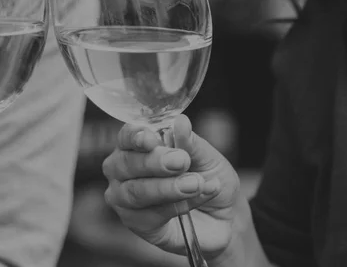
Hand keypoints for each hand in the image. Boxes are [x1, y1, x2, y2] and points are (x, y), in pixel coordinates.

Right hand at [102, 115, 240, 259]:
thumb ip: (191, 143)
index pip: (127, 136)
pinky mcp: (135, 223)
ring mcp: (124, 197)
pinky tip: (191, 203)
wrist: (224, 217)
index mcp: (136, 145)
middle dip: (155, 162)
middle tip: (182, 161)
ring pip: (135, 191)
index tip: (152, 139)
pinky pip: (149, 214)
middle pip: (126, 163)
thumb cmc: (207, 178)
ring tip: (194, 184)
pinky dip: (174, 207)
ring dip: (166, 187)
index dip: (136, 136)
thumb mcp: (207, 157)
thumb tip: (181, 122)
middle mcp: (122, 169)